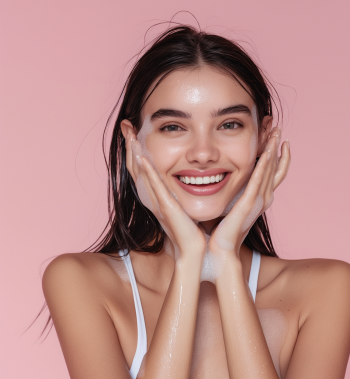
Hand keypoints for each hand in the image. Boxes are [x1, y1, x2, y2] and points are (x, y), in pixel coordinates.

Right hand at [125, 133, 206, 259]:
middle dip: (130, 146)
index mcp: (156, 198)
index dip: (135, 152)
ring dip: (135, 153)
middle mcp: (153, 199)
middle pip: (136, 168)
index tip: (133, 133)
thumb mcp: (184, 210)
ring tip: (130, 134)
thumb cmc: (192, 234)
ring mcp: (158, 203)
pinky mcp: (166, 207)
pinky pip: (154, 186)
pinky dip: (147, 172)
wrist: (194, 252)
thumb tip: (189, 183)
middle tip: (126, 126)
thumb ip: (180, 197)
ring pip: (141, 174)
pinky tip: (142, 157)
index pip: (142, 171)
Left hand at [208, 128, 289, 257]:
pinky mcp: (248, 204)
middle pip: (275, 168)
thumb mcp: (230, 208)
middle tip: (278, 129)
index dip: (276, 156)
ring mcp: (257, 202)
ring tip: (276, 134)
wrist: (220, 251)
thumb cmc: (221, 233)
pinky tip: (266, 153)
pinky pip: (258, 181)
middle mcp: (263, 200)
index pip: (272, 174)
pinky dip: (263, 166)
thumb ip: (231, 194)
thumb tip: (221, 181)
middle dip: (277, 148)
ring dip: (273, 151)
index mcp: (258, 200)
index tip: (276, 140)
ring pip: (269, 171)